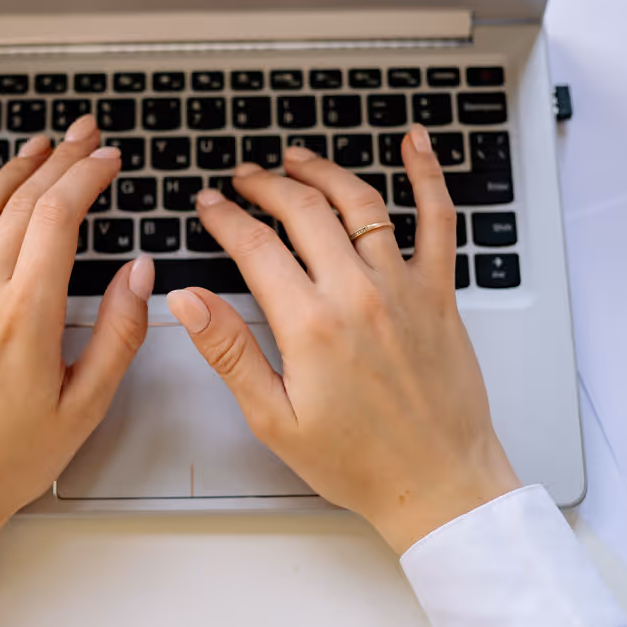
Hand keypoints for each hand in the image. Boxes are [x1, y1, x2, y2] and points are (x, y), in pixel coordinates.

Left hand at [0, 116, 154, 576]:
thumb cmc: (6, 463)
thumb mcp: (84, 407)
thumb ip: (117, 335)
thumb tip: (139, 275)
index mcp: (25, 317)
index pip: (60, 218)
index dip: (88, 178)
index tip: (109, 160)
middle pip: (22, 204)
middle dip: (60, 161)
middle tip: (85, 136)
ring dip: (10, 171)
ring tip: (38, 147)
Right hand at [166, 124, 519, 554]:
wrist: (436, 483)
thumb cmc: (358, 461)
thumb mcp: (274, 418)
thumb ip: (229, 352)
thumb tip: (188, 301)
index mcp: (311, 325)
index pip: (255, 246)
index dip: (224, 218)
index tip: (209, 206)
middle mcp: (358, 294)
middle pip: (303, 211)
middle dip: (264, 185)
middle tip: (243, 178)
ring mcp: (404, 288)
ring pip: (360, 203)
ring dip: (322, 171)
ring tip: (296, 159)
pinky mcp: (439, 293)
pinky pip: (438, 220)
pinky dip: (427, 176)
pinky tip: (416, 143)